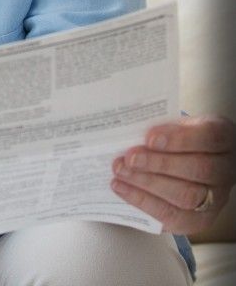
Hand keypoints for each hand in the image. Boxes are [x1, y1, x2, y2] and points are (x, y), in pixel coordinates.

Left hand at [111, 115, 235, 233]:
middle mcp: (225, 170)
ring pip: (187, 196)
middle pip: (199, 169)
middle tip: (130, 158)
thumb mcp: (175, 124)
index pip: (210, 136)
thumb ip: (160, 125)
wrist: (188, 162)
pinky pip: (174, 217)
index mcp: (222, 138)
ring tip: (120, 172)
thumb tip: (129, 130)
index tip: (150, 138)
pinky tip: (122, 188)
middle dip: (159, 164)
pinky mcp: (199, 220)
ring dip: (148, 184)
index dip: (180, 138)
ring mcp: (215, 199)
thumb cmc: (178, 139)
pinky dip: (143, 202)